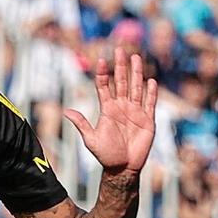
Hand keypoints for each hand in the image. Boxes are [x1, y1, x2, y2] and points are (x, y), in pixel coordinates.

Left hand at [65, 45, 157, 175]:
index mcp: (108, 109)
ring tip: (136, 57)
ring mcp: (135, 112)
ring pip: (136, 88)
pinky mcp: (148, 121)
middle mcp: (122, 107)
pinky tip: (151, 81)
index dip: (104, 74)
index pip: (105, 86)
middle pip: (122, 82)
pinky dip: (151, 93)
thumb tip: (66, 111)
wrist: (123, 168)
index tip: (101, 60)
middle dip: (121, 66)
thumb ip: (82, 124)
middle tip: (120, 50)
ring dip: (137, 73)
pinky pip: (150, 104)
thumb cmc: (106, 155)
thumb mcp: (91, 139)